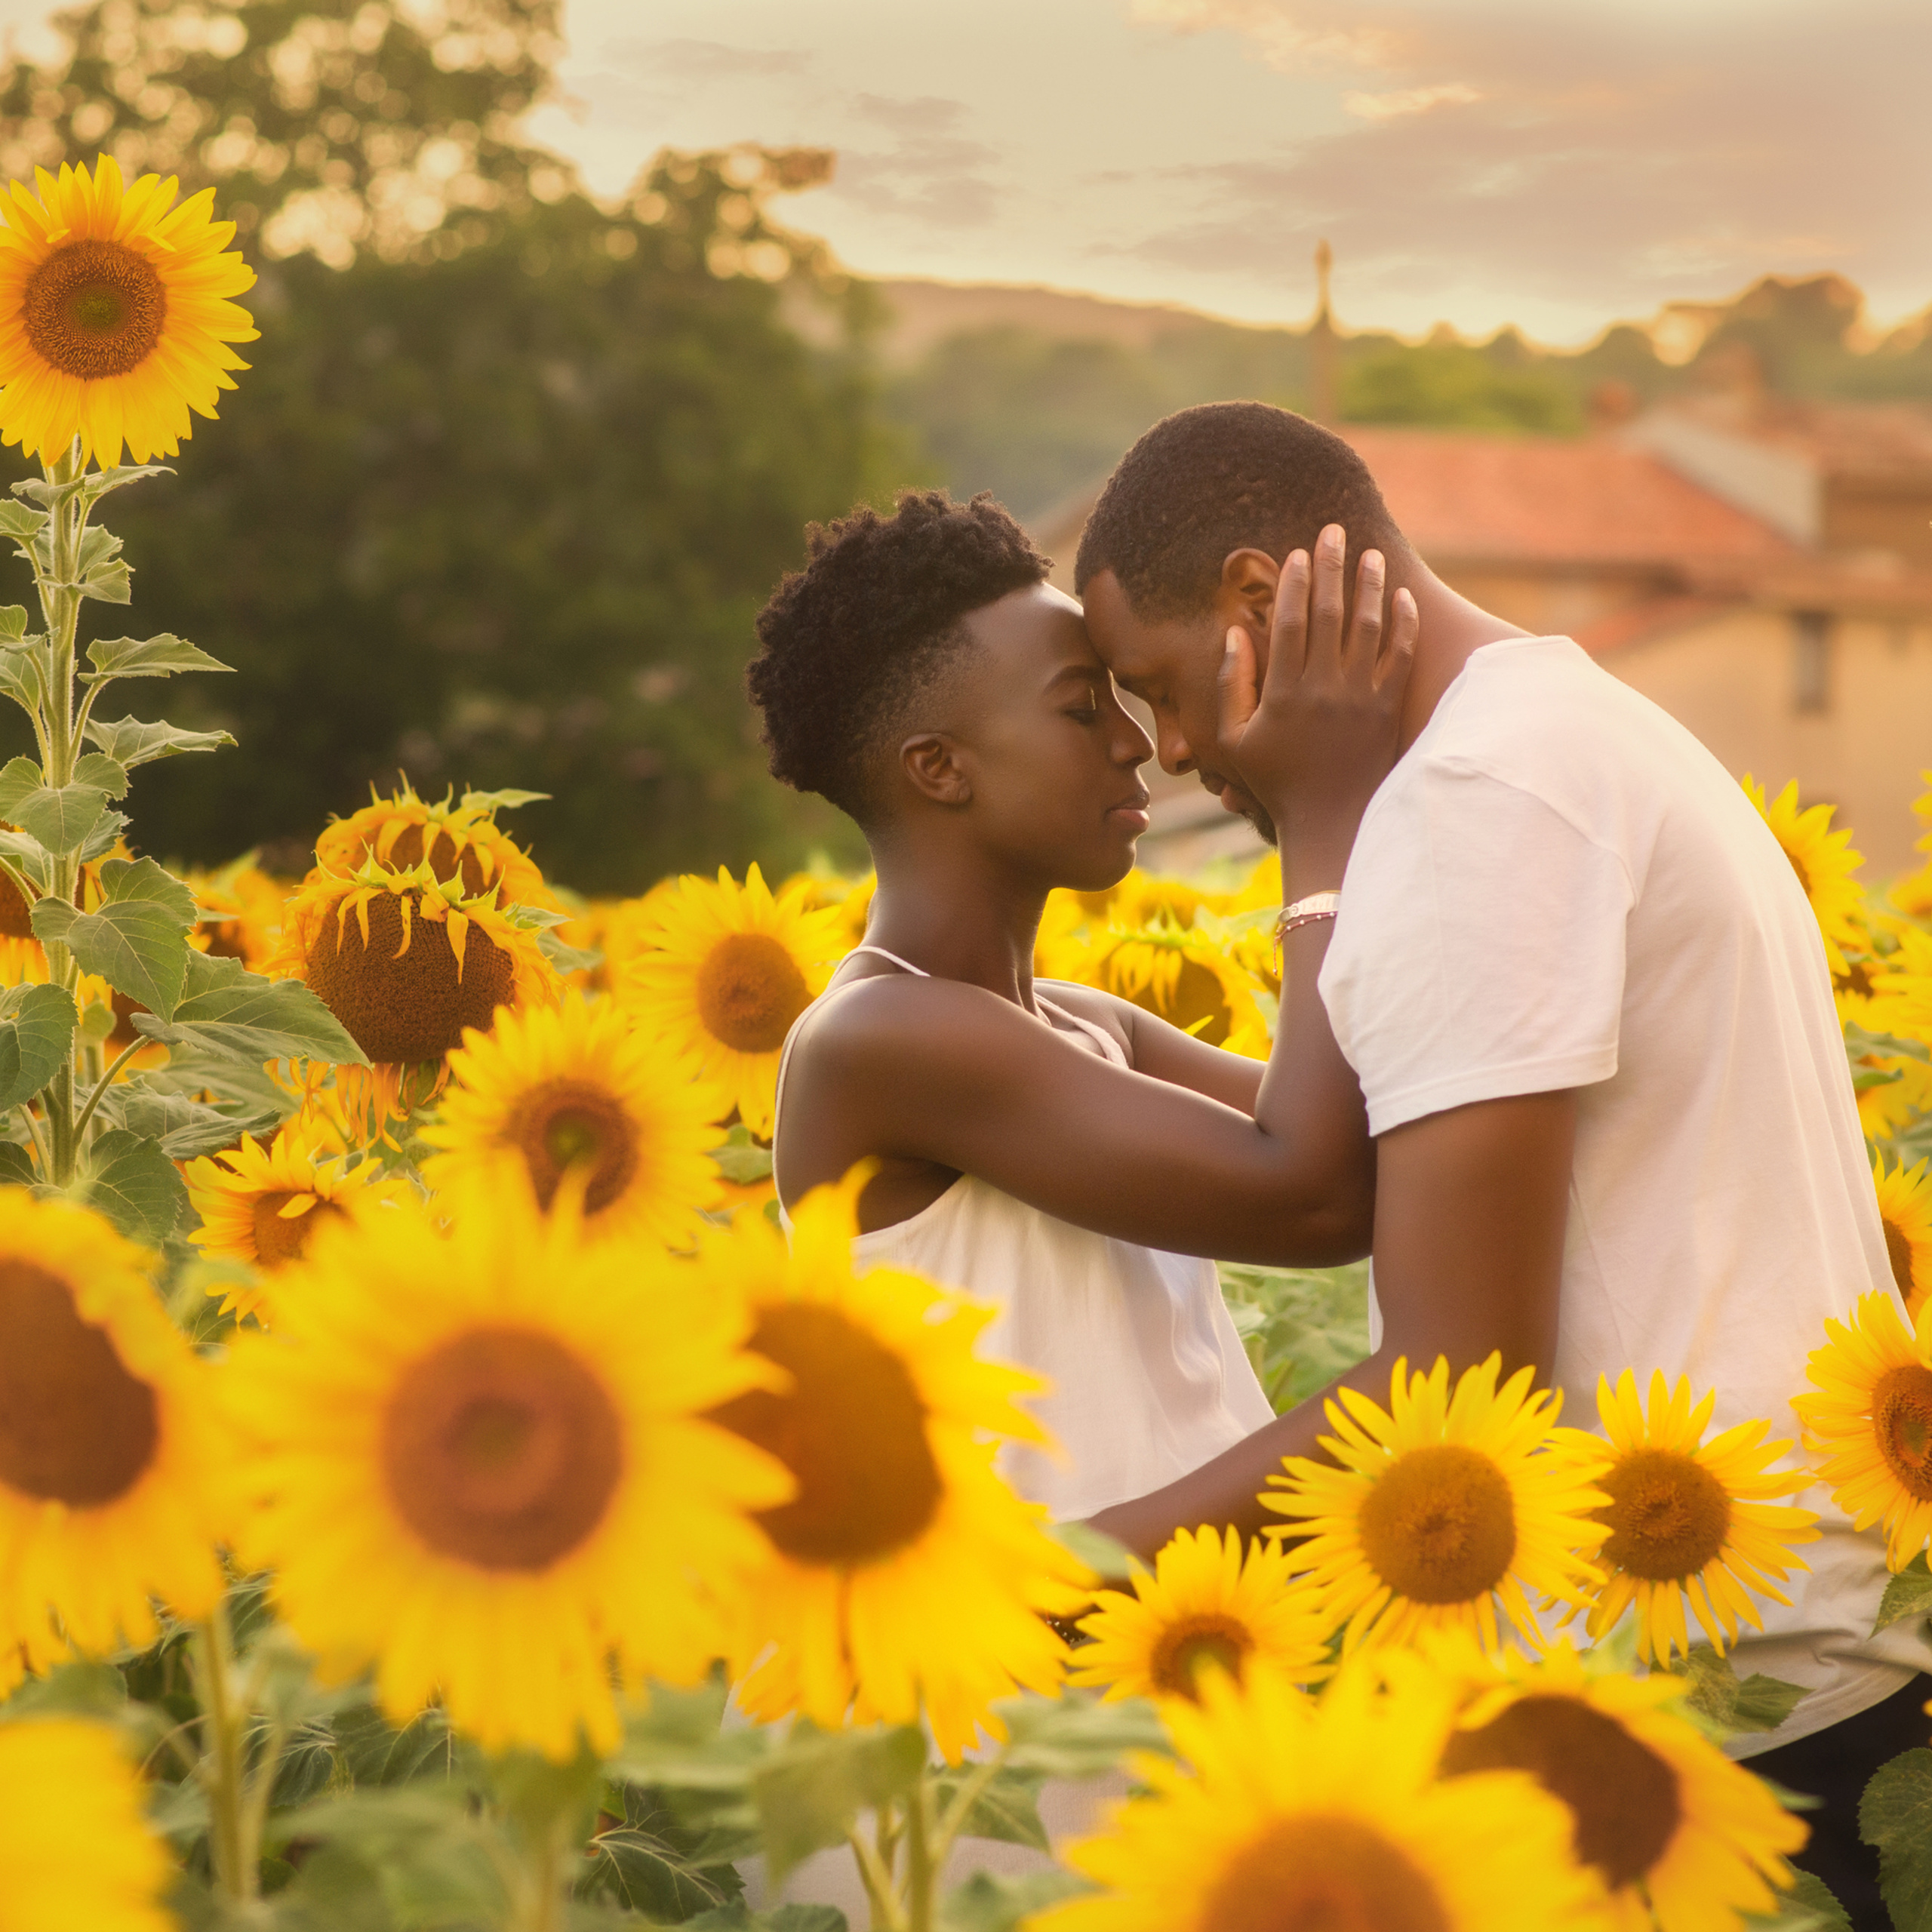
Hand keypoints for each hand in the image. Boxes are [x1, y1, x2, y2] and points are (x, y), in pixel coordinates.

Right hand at [1217, 524, 1416, 890]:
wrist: (1331, 821)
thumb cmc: (1275, 782)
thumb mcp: (1235, 740)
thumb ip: (1231, 685)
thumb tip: (1234, 633)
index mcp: (1284, 693)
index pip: (1290, 622)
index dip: (1294, 583)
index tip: (1296, 553)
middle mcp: (1324, 689)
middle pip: (1329, 613)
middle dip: (1331, 567)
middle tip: (1332, 532)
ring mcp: (1361, 698)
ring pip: (1368, 627)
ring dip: (1369, 586)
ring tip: (1370, 555)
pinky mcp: (1389, 710)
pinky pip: (1401, 657)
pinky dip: (1403, 625)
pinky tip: (1401, 599)